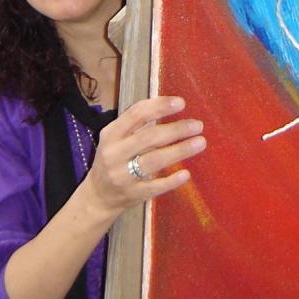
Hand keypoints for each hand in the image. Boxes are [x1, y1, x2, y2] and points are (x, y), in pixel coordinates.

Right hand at [85, 96, 204, 215]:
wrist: (98, 196)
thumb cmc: (113, 160)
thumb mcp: (116, 139)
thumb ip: (137, 124)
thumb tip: (167, 105)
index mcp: (111, 134)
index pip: (136, 114)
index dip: (160, 106)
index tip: (181, 103)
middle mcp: (114, 153)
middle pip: (149, 137)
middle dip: (176, 129)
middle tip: (197, 125)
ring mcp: (123, 175)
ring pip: (154, 161)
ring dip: (179, 151)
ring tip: (200, 142)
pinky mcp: (133, 194)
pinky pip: (155, 187)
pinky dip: (171, 181)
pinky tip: (186, 174)